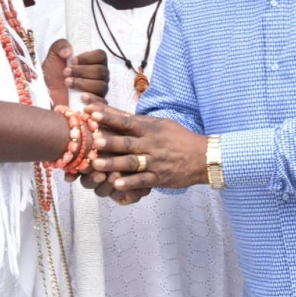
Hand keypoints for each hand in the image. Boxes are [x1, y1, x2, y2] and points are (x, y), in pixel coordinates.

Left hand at [43, 39, 108, 107]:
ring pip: (101, 86)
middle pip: (102, 71)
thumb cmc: (53, 75)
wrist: (47, 95)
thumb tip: (68, 51)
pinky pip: (101, 102)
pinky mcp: (95, 105)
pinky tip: (80, 97)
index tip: (73, 60)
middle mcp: (99, 76)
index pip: (101, 55)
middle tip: (66, 72)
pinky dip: (91, 98)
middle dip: (82, 71)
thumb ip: (60, 46)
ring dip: (83, 83)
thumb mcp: (53, 56)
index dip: (88, 57)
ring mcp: (98, 91)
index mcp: (93, 62)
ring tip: (67, 83)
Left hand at [90, 109, 208, 191]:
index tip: (92, 112)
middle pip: (127, 143)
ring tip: (96, 164)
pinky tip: (116, 184)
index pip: (127, 122)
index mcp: (150, 129)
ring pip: (131, 163)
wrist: (203, 157)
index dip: (110, 117)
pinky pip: (142, 181)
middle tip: (93, 140)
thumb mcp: (160, 123)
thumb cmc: (178, 137)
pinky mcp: (159, 178)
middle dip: (110, 141)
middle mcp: (150, 144)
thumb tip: (114, 111)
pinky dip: (129, 183)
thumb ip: (137, 120)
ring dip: (113, 163)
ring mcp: (154, 162)